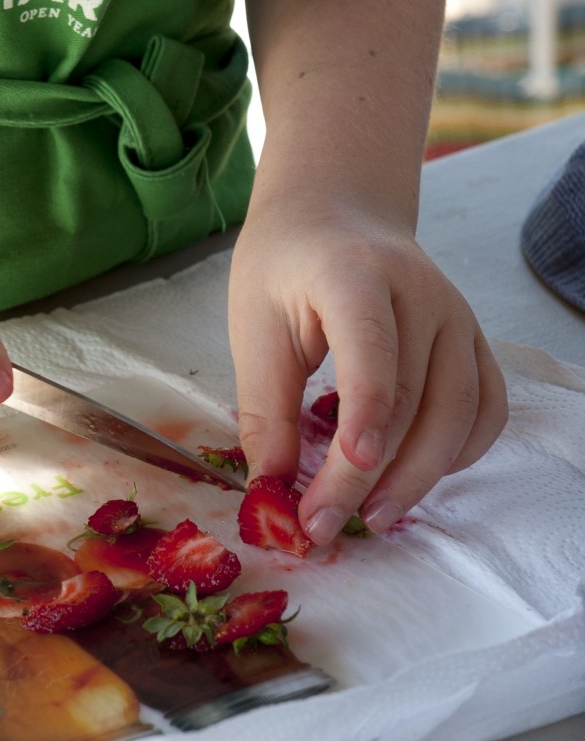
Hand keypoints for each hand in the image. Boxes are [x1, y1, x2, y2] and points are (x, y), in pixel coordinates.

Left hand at [228, 198, 507, 545]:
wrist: (334, 216)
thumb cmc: (285, 267)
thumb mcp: (254, 325)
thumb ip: (264, 405)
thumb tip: (271, 488)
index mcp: (354, 274)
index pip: (371, 345)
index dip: (366, 408)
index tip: (350, 467)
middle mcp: (420, 291)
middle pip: (412, 395)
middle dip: (370, 472)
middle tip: (325, 524)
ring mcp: (457, 314)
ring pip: (458, 410)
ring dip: (419, 475)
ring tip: (372, 518)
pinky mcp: (472, 338)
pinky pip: (487, 405)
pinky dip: (461, 450)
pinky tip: (419, 476)